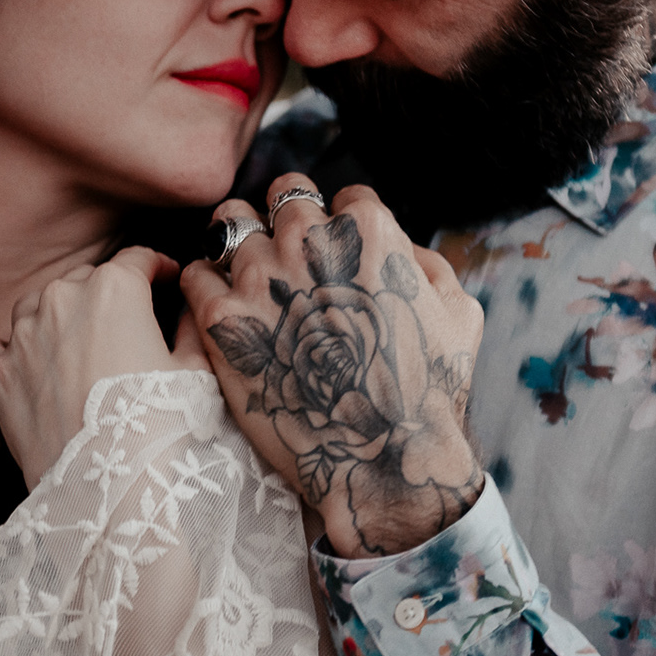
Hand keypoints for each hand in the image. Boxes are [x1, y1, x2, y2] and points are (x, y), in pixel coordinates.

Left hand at [0, 246, 206, 489]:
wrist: (109, 489)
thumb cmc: (160, 428)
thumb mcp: (196, 372)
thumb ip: (192, 327)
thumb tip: (189, 308)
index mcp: (114, 289)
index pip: (137, 259)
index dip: (157, 268)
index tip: (165, 279)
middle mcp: (62, 300)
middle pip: (86, 279)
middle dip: (108, 294)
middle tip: (127, 324)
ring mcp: (22, 336)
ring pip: (37, 304)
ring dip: (57, 316)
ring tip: (78, 347)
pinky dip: (9, 348)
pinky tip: (28, 364)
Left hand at [182, 174, 485, 557]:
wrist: (383, 460)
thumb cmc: (431, 391)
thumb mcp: (459, 312)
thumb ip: (427, 263)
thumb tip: (399, 247)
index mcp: (369, 229)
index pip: (344, 195)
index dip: (343, 225)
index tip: (338, 258)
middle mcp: (310, 240)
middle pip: (284, 195)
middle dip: (288, 221)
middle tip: (289, 259)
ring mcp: (261, 277)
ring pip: (229, 223)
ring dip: (239, 245)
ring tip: (249, 279)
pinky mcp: (221, 319)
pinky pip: (195, 273)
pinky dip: (205, 285)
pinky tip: (224, 312)